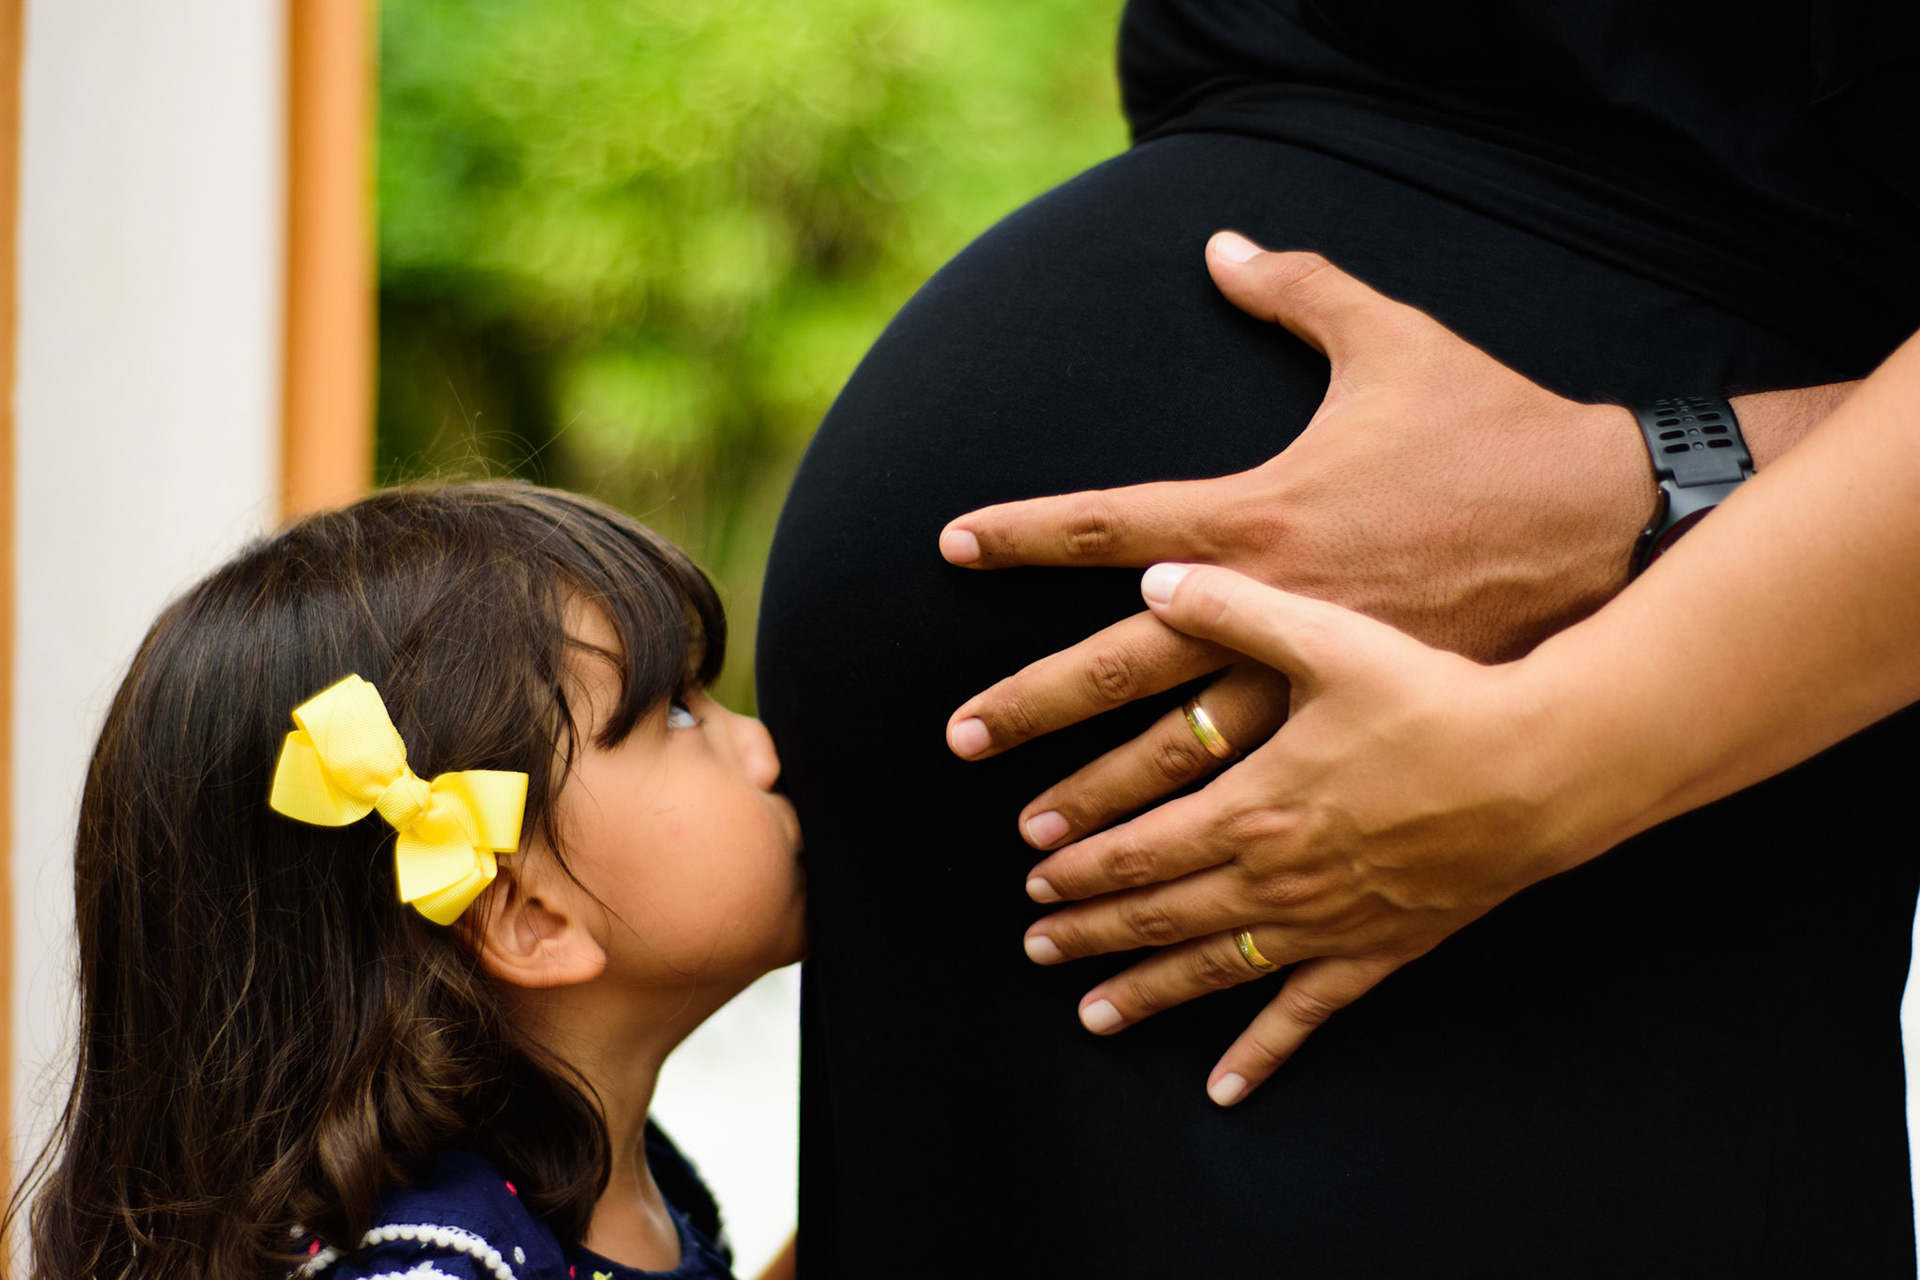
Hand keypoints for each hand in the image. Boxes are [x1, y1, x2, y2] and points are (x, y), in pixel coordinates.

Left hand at [944, 232, 1653, 854]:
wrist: (1620, 536)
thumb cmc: (1503, 436)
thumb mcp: (1398, 345)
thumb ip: (1302, 292)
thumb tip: (1225, 242)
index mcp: (1266, 518)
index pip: (1111, 523)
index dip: (1026, 527)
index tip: (950, 539)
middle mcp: (1274, 617)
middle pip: (1121, 672)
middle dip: (1033, 710)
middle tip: (960, 739)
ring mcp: (1324, 697)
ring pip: (1186, 775)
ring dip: (1105, 820)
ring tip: (1039, 868)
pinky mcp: (1382, 748)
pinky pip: (1291, 824)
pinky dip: (1230, 898)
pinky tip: (1180, 963)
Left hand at [1020, 563, 1571, 1105]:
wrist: (1540, 769)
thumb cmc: (1435, 700)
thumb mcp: (1326, 637)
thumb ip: (1232, 606)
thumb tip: (1152, 578)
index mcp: (1250, 806)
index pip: (1137, 846)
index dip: (1080, 864)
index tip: (1033, 878)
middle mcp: (1275, 878)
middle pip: (1160, 913)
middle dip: (1091, 930)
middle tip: (1037, 944)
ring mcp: (1325, 925)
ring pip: (1213, 969)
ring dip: (1146, 991)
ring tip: (1090, 1014)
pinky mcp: (1378, 951)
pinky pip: (1306, 1013)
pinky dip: (1259, 1052)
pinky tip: (1223, 1089)